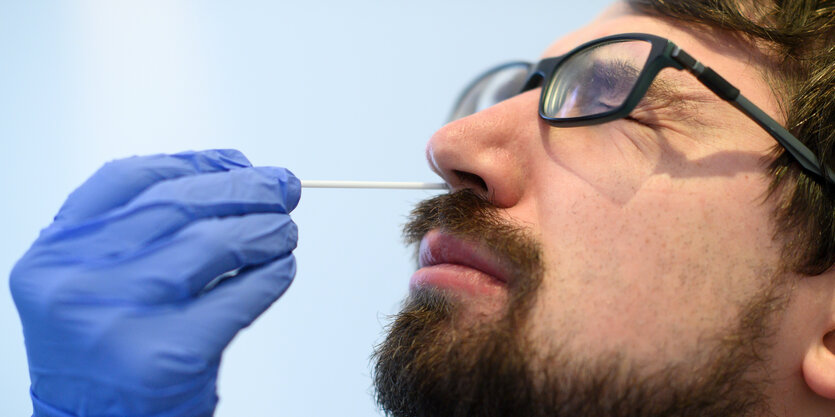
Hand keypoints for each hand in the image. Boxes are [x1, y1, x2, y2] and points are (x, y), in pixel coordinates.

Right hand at [10, 149, 300, 416]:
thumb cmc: (109, 354)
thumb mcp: (98, 282)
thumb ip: (143, 230)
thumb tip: (233, 175)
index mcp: (55, 255)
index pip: (130, 179)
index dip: (194, 162)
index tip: (237, 161)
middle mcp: (77, 283)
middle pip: (179, 204)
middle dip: (244, 189)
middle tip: (282, 188)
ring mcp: (122, 321)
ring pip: (213, 244)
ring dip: (264, 230)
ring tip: (284, 231)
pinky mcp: (170, 356)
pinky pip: (240, 296)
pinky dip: (271, 276)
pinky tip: (280, 269)